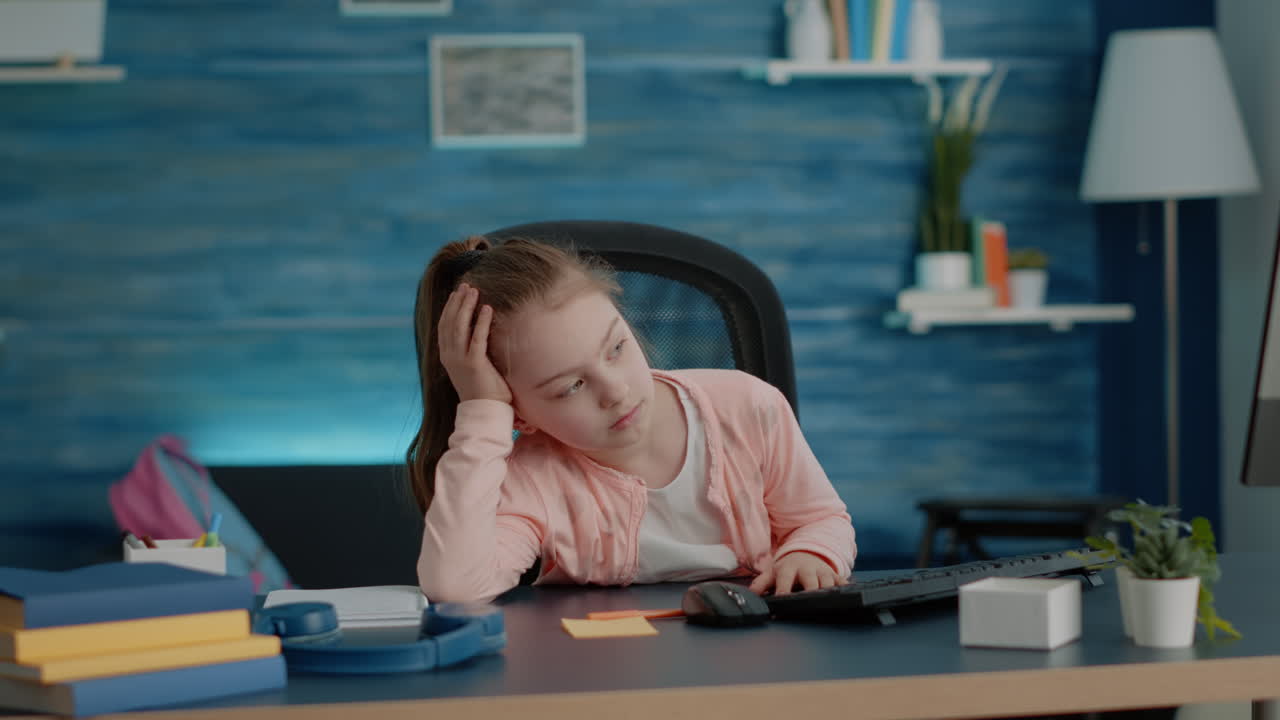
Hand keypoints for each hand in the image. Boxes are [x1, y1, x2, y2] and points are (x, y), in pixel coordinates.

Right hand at [438, 283, 511, 403]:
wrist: (484, 412)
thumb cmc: (483, 390)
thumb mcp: (471, 367)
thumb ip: (470, 351)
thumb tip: (476, 334)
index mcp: (447, 357)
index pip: (444, 327)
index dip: (449, 308)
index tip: (456, 293)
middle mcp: (450, 356)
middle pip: (450, 322)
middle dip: (457, 302)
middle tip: (466, 286)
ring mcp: (460, 360)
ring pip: (460, 327)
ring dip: (467, 307)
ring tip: (474, 291)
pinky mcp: (475, 364)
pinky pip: (478, 338)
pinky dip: (482, 322)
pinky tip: (487, 309)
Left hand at [748, 551, 843, 595]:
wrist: (806, 553)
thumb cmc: (787, 569)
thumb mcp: (772, 573)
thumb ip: (761, 584)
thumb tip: (751, 595)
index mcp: (789, 568)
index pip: (785, 579)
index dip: (783, 590)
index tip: (782, 599)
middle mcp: (807, 569)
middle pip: (811, 582)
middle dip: (811, 592)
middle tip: (809, 604)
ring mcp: (822, 571)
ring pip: (828, 583)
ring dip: (828, 593)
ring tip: (829, 605)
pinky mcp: (835, 575)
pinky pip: (842, 582)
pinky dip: (845, 589)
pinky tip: (847, 599)